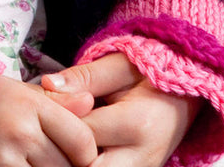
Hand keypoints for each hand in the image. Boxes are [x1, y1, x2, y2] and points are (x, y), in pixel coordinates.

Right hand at [0, 74, 99, 166]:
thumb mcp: (17, 90)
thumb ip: (56, 102)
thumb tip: (92, 106)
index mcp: (29, 105)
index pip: (81, 140)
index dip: (88, 153)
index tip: (81, 154)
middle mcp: (18, 134)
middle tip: (57, 159)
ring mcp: (1, 161)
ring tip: (36, 162)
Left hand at [41, 54, 200, 165]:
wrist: (183, 98)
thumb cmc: (148, 76)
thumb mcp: (118, 65)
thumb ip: (84, 76)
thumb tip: (46, 85)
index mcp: (138, 124)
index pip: (82, 134)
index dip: (56, 121)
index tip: (40, 105)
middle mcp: (142, 158)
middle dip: (61, 150)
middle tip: (45, 128)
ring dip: (70, 158)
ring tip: (56, 136)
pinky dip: (81, 162)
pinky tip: (70, 145)